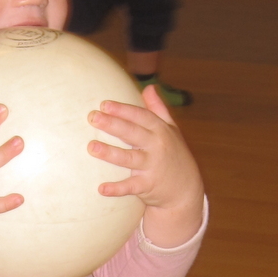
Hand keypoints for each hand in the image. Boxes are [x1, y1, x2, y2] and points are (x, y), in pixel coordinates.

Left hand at [88, 85, 203, 246]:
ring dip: (110, 153)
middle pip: (132, 133)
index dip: (123, 110)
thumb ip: (159, 109)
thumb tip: (149, 87)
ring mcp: (152, 166)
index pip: (140, 116)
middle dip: (113, 124)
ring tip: (91, 147)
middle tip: (92, 117)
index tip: (104, 104)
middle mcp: (157, 146)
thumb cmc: (174, 155)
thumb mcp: (172, 130)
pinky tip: (101, 189)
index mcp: (160, 130)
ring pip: (129, 158)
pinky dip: (117, 188)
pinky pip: (130, 186)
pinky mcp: (148, 186)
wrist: (186, 189)